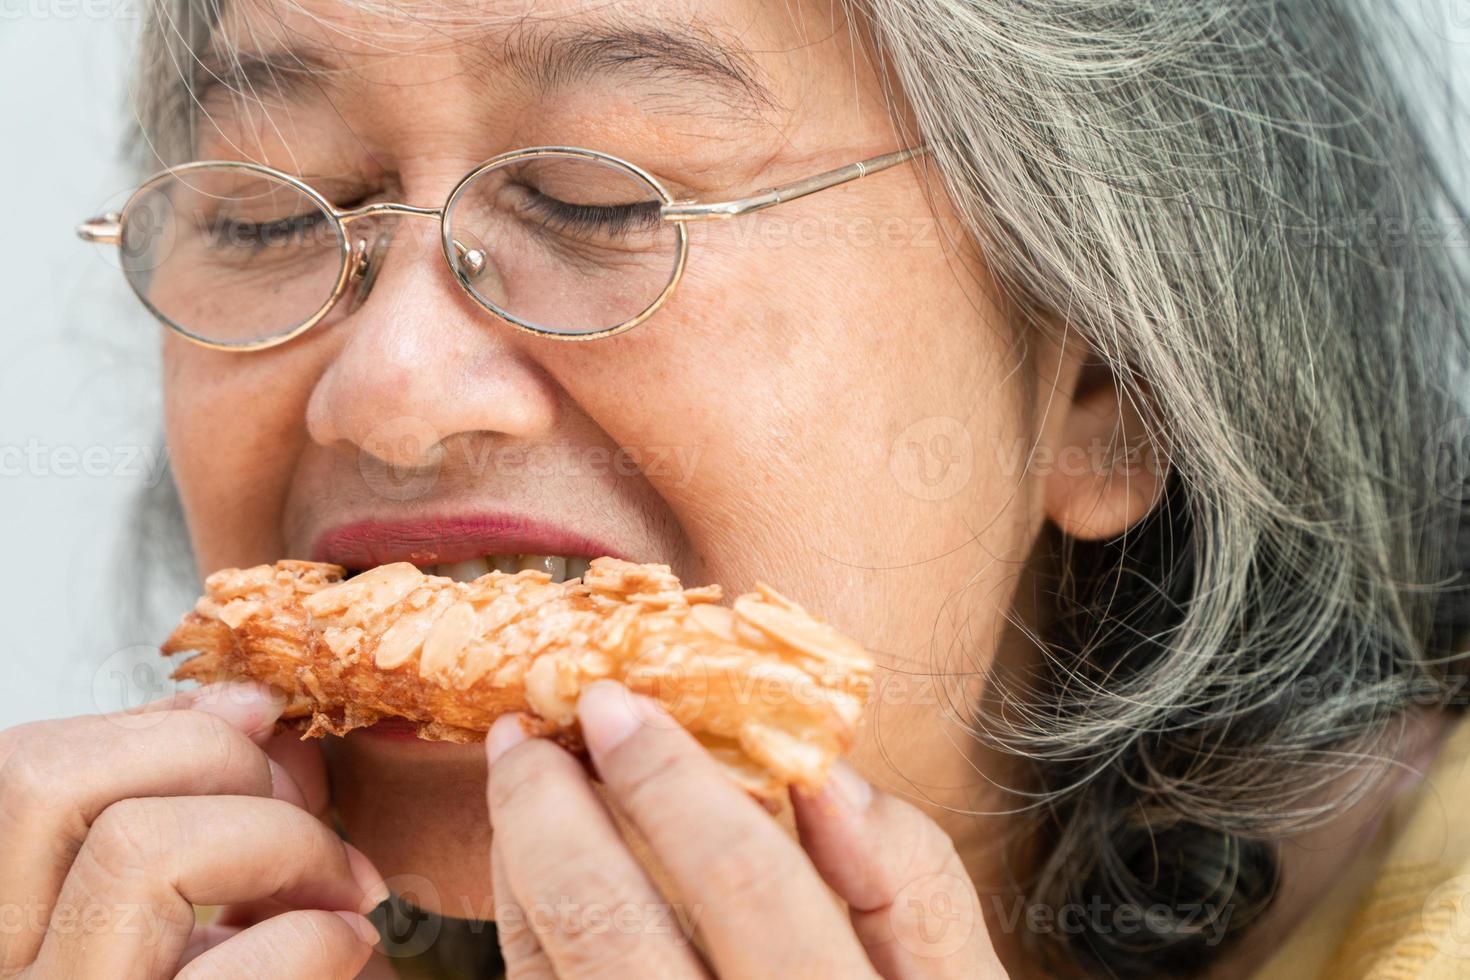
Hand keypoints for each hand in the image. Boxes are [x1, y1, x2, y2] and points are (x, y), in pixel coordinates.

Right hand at [0, 682, 386, 978]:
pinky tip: (345, 948)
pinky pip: (234, 970)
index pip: (27, 770)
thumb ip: (186, 806)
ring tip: (339, 885)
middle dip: (212, 764)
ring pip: (136, 853)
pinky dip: (314, 935)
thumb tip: (245, 704)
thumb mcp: (172, 913)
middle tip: (306, 811)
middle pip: (54, 786)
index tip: (263, 728)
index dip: (160, 727)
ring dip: (278, 841)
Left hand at [485, 681, 1003, 977]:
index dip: (671, 780)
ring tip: (518, 785)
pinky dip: (526, 942)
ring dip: (518, 870)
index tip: (617, 702)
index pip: (748, 881)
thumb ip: (913, 885)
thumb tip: (816, 773)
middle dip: (550, 812)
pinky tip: (531, 888)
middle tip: (528, 732)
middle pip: (610, 930)